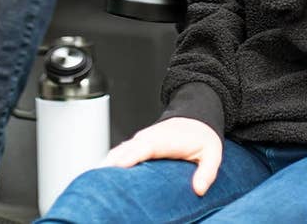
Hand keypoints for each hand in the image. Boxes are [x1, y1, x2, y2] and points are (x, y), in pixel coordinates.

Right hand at [103, 118, 221, 195]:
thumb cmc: (202, 136)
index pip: (144, 147)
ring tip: (94, 183)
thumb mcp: (212, 153)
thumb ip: (207, 172)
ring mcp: (140, 141)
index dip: (129, 156)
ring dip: (106, 165)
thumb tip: (198, 189)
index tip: (117, 166)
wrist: (196, 117)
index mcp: (164, 139)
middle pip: (124, 151)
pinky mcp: (137, 146)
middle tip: (97, 182)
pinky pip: (120, 153)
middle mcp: (148, 139)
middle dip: (110, 164)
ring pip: (118, 152)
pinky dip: (110, 163)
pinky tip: (102, 176)